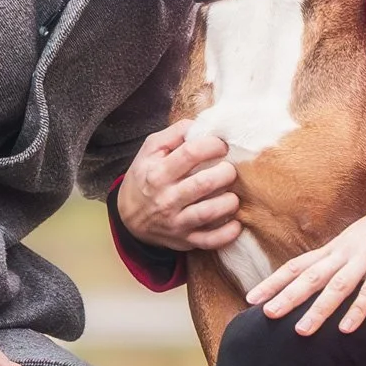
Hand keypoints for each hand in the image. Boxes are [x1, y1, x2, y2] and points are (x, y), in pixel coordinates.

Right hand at [116, 120, 241, 252]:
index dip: (213, 145)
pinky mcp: (185, 240)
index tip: (222, 146)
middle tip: (231, 170)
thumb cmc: (146, 177)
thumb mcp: (150, 150)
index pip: (190, 154)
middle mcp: (166, 198)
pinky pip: (210, 241)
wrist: (130, 218)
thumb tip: (201, 124)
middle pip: (203, 184)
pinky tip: (236, 223)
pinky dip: (227, 234)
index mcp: (158, 173)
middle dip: (226, 173)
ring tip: (233, 194)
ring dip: (229, 202)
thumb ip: (174, 134)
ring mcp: (176, 222)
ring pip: (209, 213)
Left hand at [246, 193, 365, 335]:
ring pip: (337, 286)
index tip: (251, 298)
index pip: (297, 265)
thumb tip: (313, 279)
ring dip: (318, 309)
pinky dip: (358, 310)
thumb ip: (336, 261)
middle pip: (310, 276)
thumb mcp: (355, 242)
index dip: (274, 282)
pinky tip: (346, 329)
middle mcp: (345, 252)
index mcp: (334, 248)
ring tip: (301, 331)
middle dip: (287, 295)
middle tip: (266, 314)